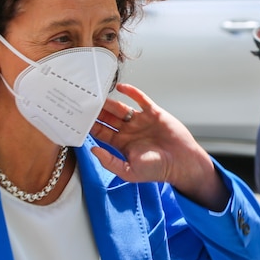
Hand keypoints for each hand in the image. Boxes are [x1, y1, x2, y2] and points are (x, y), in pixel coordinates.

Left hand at [90, 83, 228, 210]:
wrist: (181, 163)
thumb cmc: (157, 170)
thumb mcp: (129, 172)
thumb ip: (109, 162)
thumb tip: (92, 150)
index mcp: (122, 144)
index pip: (101, 132)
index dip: (90, 125)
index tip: (77, 118)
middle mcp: (129, 131)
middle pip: (108, 117)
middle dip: (96, 111)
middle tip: (83, 102)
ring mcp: (141, 120)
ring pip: (120, 107)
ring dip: (109, 102)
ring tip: (97, 95)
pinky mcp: (153, 113)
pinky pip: (140, 99)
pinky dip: (130, 91)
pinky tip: (120, 87)